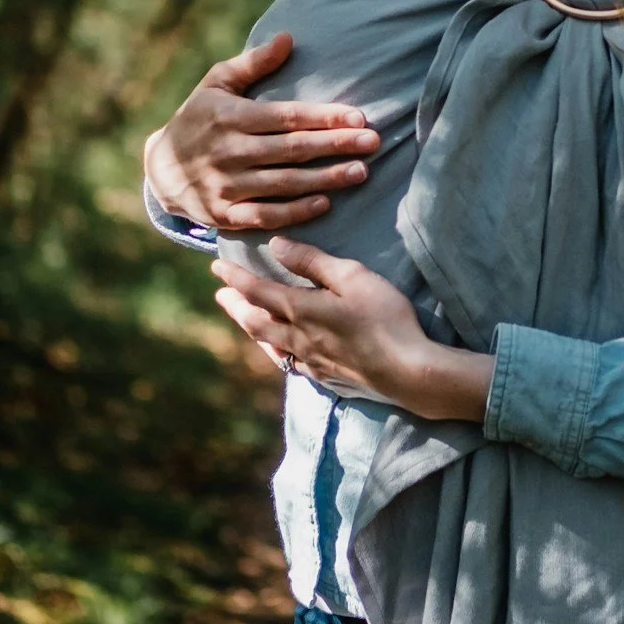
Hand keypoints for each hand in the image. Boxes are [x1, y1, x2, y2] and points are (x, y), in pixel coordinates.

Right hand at [144, 32, 380, 231]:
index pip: (286, 117)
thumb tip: (288, 38)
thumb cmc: (198, 117)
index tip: (359, 117)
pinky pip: (265, 216)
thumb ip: (253, 63)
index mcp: (230, 117)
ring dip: (325, 179)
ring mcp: (226, 186)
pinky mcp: (224, 215)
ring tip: (360, 172)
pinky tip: (324, 203)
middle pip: (292, 150)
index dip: (324, 117)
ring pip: (284, 184)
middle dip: (335, 145)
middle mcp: (229, 152)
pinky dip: (295, 212)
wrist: (160, 169)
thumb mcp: (217, 83)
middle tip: (373, 142)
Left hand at [213, 239, 492, 424]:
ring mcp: (310, 361)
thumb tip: (276, 246)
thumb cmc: (383, 317)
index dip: (235, 277)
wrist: (406, 371)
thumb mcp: (352, 277)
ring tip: (242, 319)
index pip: (257, 290)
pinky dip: (275, 350)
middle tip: (220, 294)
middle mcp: (297, 338)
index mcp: (300, 310)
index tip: (216, 267)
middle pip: (255, 321)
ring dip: (251, 328)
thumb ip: (312, 262)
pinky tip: (280, 351)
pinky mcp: (326, 377)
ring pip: (268, 344)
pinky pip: (288, 362)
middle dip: (235, 306)